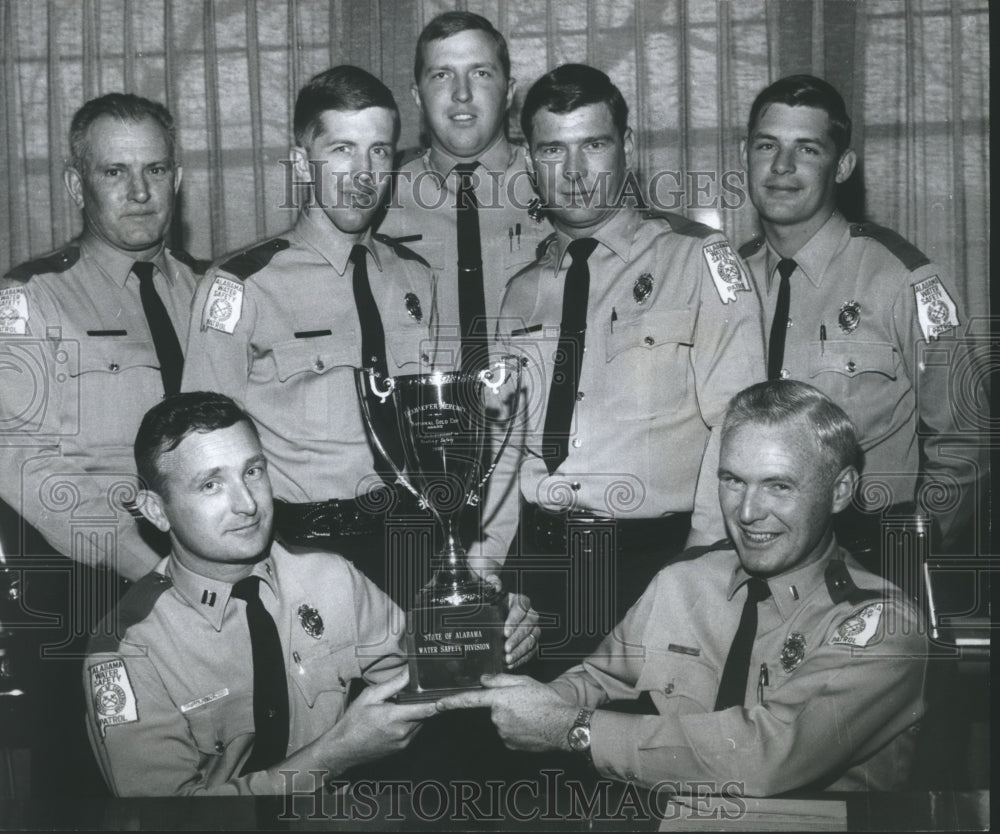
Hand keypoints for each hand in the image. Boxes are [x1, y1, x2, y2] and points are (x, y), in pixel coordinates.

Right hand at [323, 669, 436, 769]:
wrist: (342, 750)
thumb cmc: (352, 722)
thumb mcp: (369, 696)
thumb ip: (393, 684)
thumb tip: (409, 672)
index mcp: (395, 717)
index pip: (428, 709)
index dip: (441, 701)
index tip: (452, 693)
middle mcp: (403, 732)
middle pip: (425, 714)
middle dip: (423, 702)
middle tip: (415, 692)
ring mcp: (403, 743)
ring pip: (420, 723)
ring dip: (416, 713)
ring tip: (400, 706)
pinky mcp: (402, 749)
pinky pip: (413, 731)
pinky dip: (410, 722)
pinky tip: (396, 718)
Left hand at [436, 673, 576, 752]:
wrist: (564, 725)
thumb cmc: (547, 701)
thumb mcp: (525, 681)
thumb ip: (501, 679)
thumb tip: (484, 679)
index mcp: (499, 698)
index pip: (469, 700)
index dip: (451, 702)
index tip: (438, 704)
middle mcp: (497, 717)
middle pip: (493, 709)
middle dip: (503, 705)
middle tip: (524, 702)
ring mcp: (503, 732)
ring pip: (501, 722)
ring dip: (511, 717)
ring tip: (531, 713)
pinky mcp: (511, 744)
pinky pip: (509, 734)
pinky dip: (517, 729)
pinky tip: (531, 725)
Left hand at [498, 588, 539, 669]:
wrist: (496, 611)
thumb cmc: (494, 600)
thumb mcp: (491, 589)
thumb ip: (492, 583)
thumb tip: (495, 585)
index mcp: (521, 601)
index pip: (521, 608)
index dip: (514, 620)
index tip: (505, 632)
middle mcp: (530, 614)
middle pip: (528, 626)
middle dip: (517, 638)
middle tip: (506, 648)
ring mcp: (533, 628)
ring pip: (532, 639)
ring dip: (520, 650)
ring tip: (508, 659)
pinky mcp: (532, 641)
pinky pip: (531, 650)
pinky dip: (522, 658)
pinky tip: (511, 664)